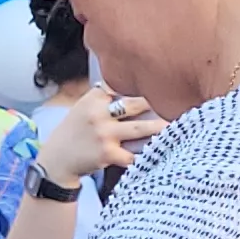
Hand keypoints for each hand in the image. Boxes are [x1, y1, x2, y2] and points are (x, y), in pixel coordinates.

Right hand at [36, 89, 169, 187]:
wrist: (57, 159)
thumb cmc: (76, 131)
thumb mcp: (85, 106)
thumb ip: (107, 95)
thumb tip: (139, 82)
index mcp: (95, 97)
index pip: (123, 86)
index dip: (146, 83)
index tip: (166, 79)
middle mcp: (99, 113)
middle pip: (136, 104)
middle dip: (158, 102)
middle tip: (181, 99)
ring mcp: (104, 134)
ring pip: (140, 129)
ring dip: (161, 127)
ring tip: (181, 124)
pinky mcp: (107, 154)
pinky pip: (133, 154)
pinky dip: (147, 154)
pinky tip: (163, 152)